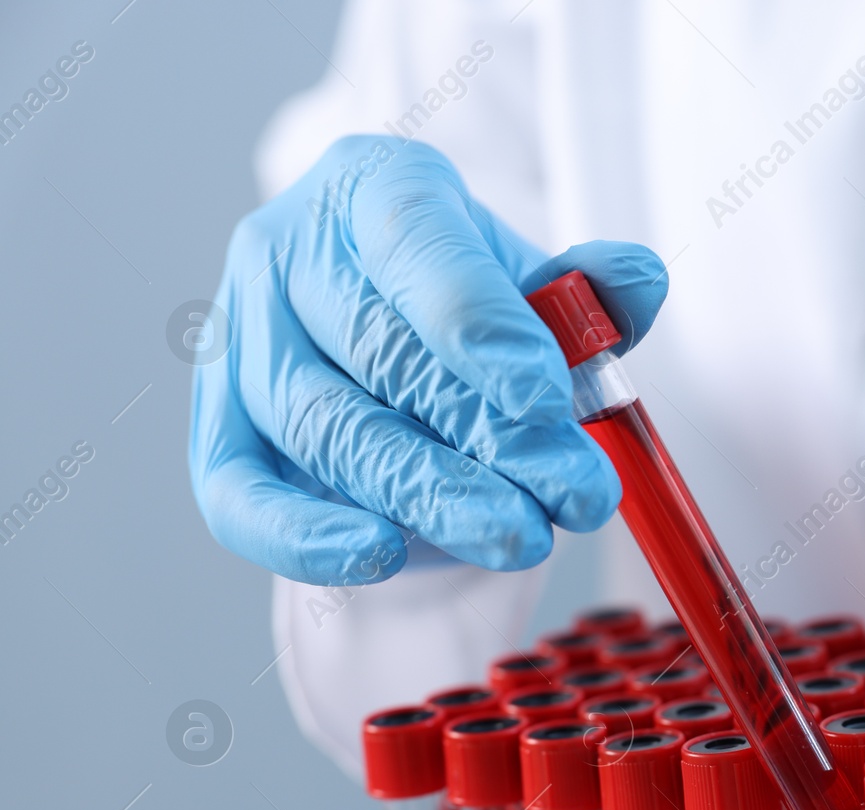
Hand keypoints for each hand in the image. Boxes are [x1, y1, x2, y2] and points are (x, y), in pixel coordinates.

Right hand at [188, 136, 667, 584]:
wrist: (401, 360)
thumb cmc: (475, 315)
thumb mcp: (541, 292)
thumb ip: (591, 295)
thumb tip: (635, 282)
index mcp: (373, 187)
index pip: (417, 243)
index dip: (481, 325)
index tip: (546, 396)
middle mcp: (287, 250)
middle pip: (379, 350)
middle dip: (490, 435)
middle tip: (575, 493)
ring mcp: (241, 342)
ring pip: (326, 428)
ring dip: (430, 494)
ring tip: (522, 534)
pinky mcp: (219, 435)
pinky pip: (240, 499)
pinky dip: (306, 538)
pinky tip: (380, 556)